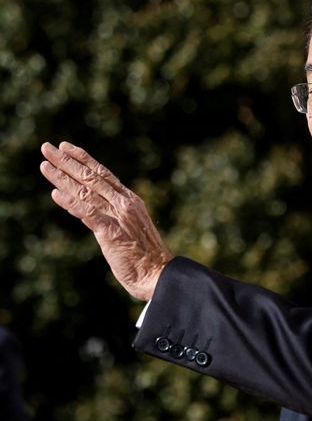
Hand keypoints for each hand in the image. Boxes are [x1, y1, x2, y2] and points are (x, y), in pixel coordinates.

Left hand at [39, 141, 172, 300]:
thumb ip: (112, 213)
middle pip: (91, 177)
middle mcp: (124, 203)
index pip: (103, 173)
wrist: (157, 273)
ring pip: (86, 192)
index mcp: (130, 200)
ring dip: (63, 178)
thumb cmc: (144, 254)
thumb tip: (89, 206)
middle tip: (47, 148)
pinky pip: (88, 214)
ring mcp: (119, 217)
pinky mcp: (111, 233)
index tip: (66, 147)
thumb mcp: (130, 226)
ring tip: (45, 166)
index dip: (83, 158)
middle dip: (67, 162)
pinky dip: (71, 203)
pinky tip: (56, 194)